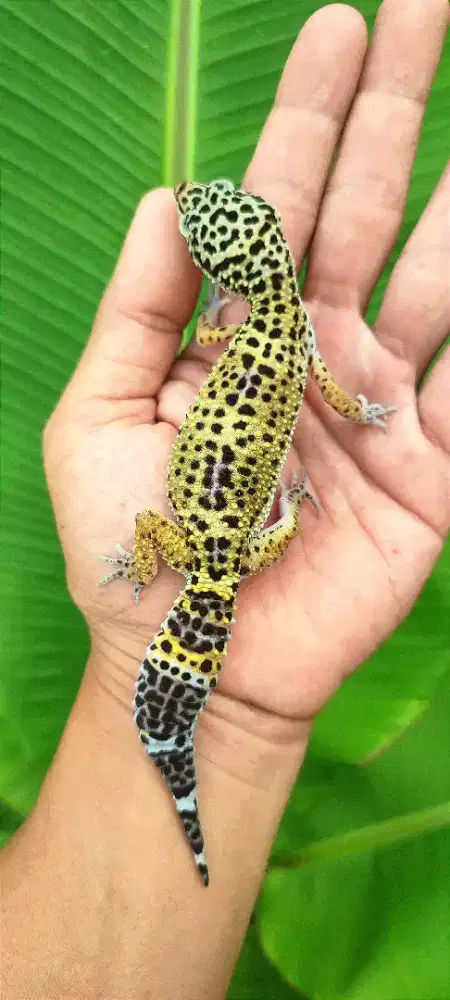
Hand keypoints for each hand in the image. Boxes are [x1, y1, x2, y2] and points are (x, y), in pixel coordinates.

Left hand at [44, 0, 448, 730]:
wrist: (191, 660)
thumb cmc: (132, 547)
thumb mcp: (102, 415)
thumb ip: (138, 308)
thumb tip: (167, 196)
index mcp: (236, 336)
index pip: (275, 205)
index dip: (306, 119)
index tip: (338, 29)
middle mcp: (313, 354)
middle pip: (361, 214)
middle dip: (391, 115)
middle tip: (426, 11)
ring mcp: (377, 408)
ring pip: (436, 284)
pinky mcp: (429, 473)